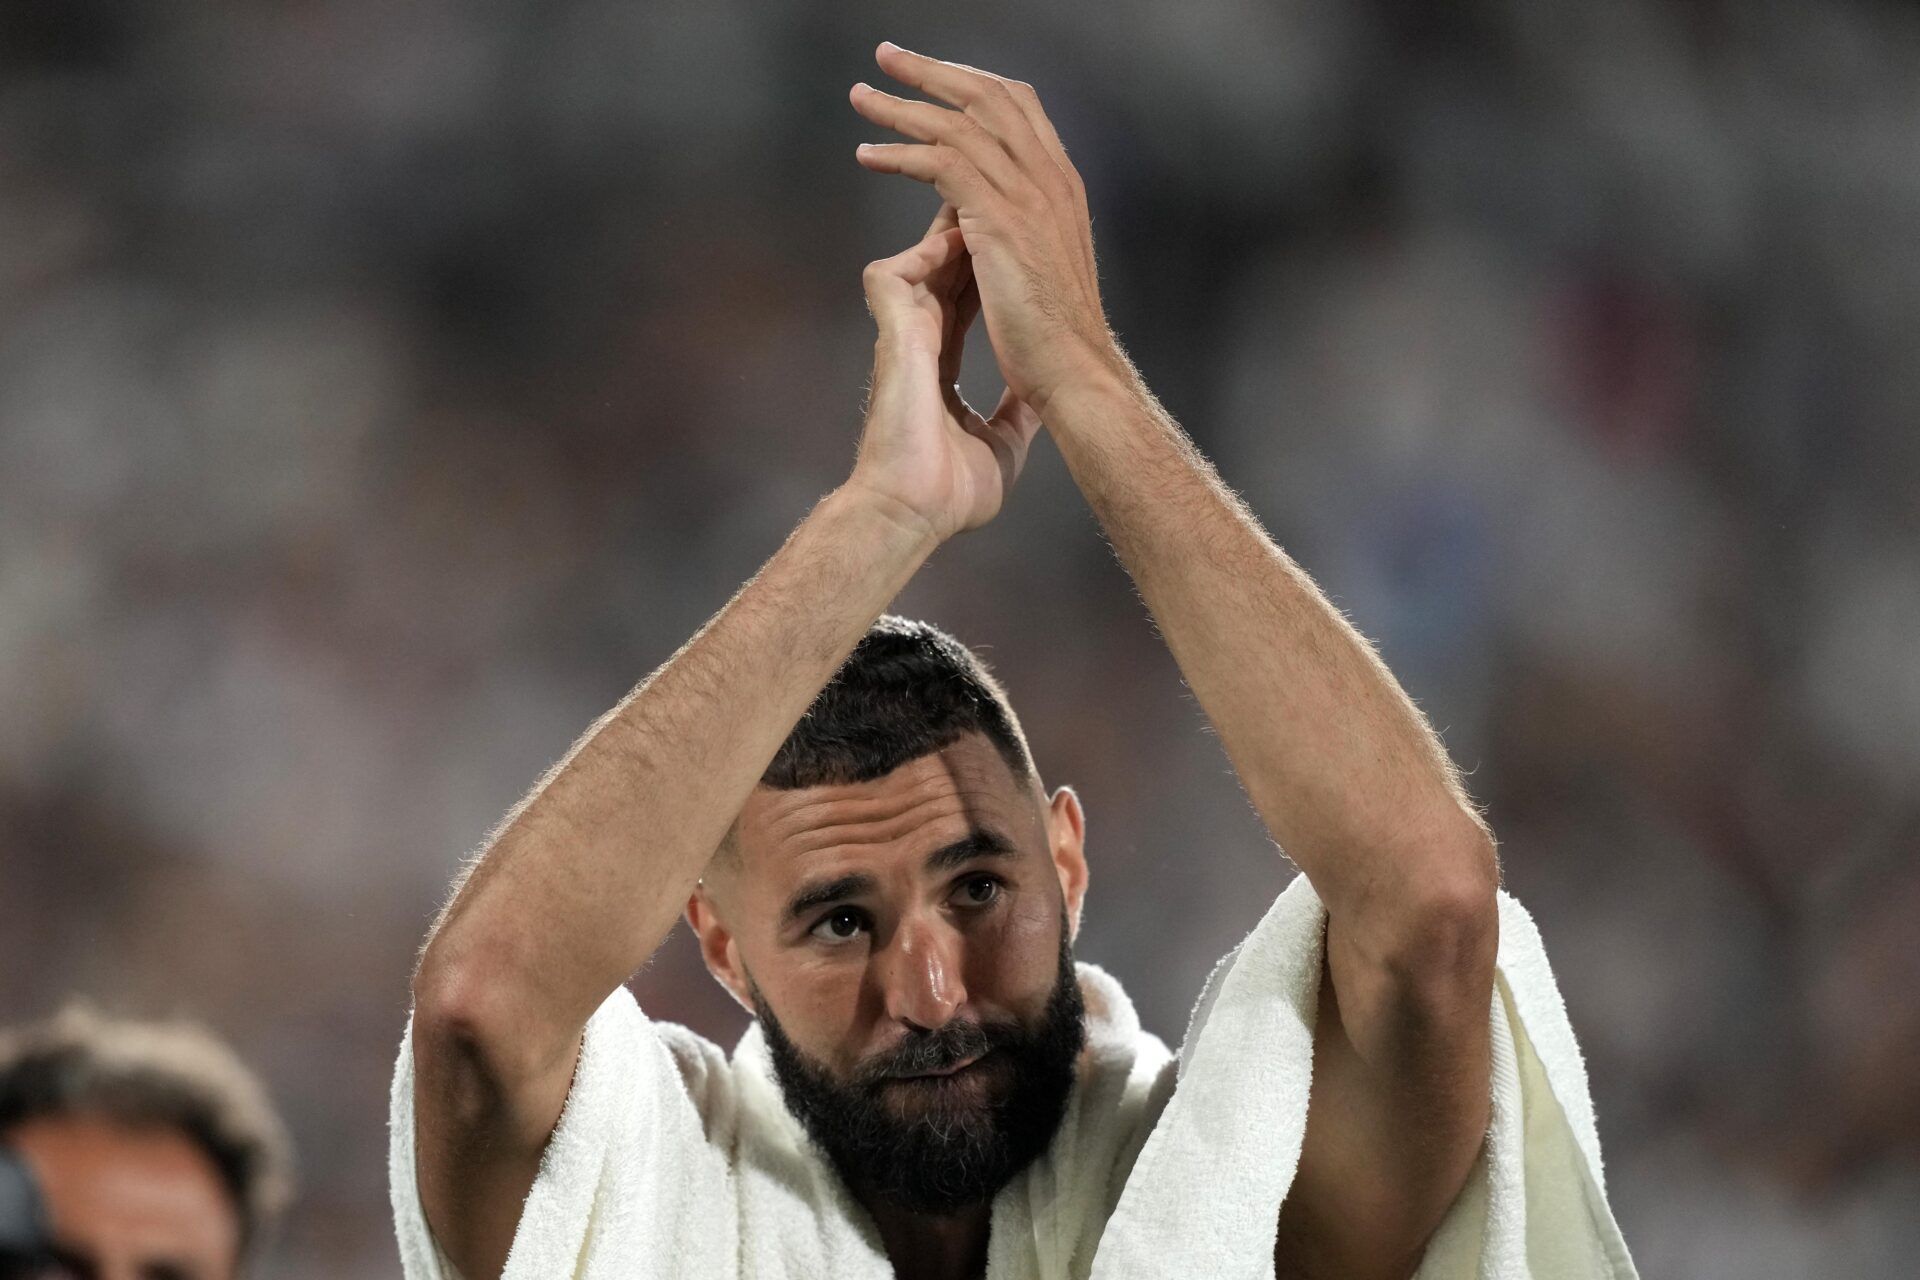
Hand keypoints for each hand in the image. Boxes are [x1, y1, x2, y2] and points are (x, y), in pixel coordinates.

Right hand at [847, 201, 1044, 541]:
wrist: (915, 509)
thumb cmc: (950, 492)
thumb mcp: (1004, 444)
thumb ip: (1018, 413)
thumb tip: (1044, 403)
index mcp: (944, 360)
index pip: (972, 298)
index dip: (996, 268)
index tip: (1027, 250)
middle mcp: (922, 339)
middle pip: (952, 265)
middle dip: (981, 231)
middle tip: (1013, 204)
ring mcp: (902, 331)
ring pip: (927, 256)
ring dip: (958, 225)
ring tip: (992, 201)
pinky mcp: (888, 329)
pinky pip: (900, 268)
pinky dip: (929, 247)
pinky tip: (961, 233)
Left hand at [851, 43, 1123, 417]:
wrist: (1075, 371)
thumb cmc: (1057, 340)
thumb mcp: (1045, 272)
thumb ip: (1023, 234)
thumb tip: (982, 227)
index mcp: (1061, 186)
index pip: (1018, 106)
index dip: (973, 83)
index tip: (935, 75)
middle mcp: (1049, 178)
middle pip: (988, 97)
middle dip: (933, 71)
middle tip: (888, 56)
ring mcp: (1027, 194)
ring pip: (959, 123)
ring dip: (903, 105)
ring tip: (862, 96)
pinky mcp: (999, 218)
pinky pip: (941, 162)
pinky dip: (900, 153)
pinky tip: (868, 157)